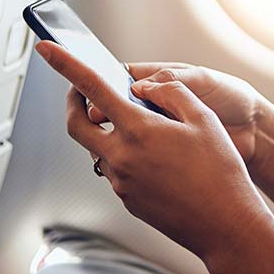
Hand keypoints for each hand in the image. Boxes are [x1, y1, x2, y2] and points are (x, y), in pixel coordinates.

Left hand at [36, 41, 273, 262]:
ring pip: (98, 149)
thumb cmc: (220, 171)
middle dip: (72, 103)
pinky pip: (115, 170)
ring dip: (107, 132)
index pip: (92, 88)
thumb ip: (169, 92)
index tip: (46, 48)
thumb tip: (144, 87)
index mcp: (138, 130)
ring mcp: (121, 183)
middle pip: (76, 124)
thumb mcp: (202, 117)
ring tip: (142, 128)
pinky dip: (124, 155)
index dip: (66, 64)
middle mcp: (121, 157)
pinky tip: (155, 158)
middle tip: (80, 91)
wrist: (226, 225)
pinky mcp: (127, 201)